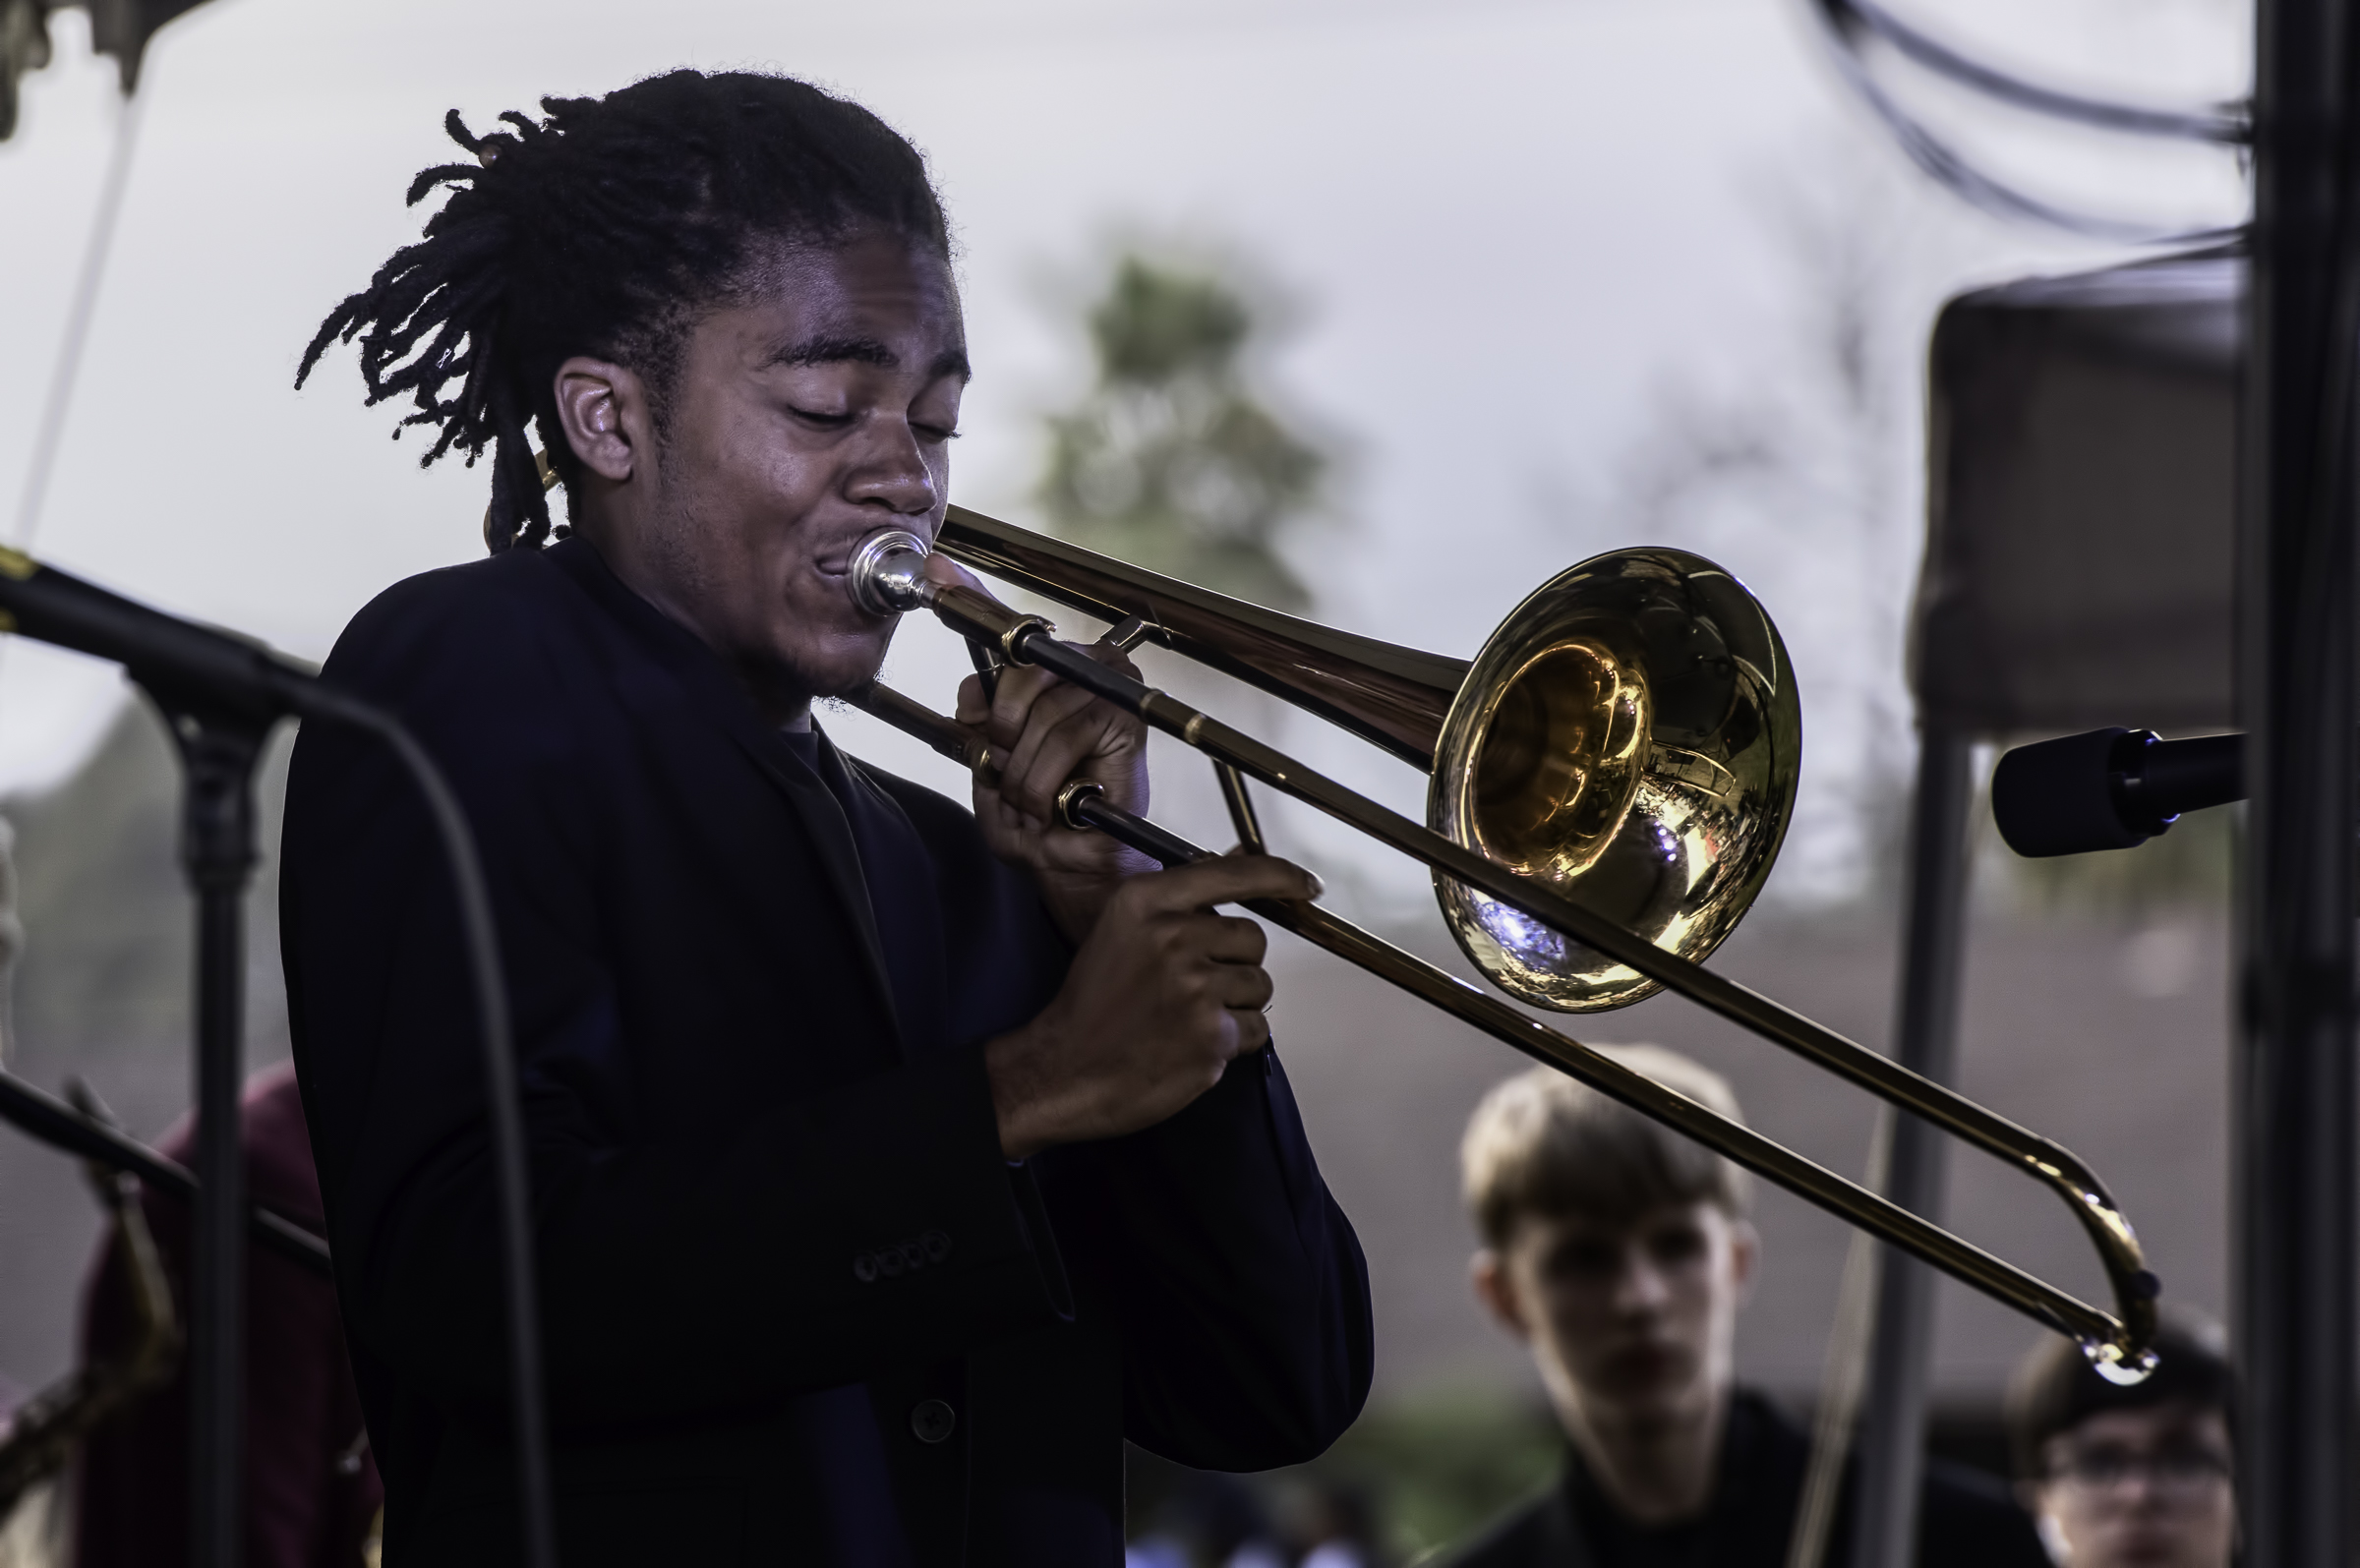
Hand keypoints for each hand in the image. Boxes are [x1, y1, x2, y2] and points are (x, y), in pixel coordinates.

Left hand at [939, 558, 1152, 941]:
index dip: (966, 593)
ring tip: (1038, 797)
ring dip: (1024, 771)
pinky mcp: (1127, 717)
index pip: (1004, 624)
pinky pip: (1064, 737)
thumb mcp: (988, 758)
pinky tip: (1062, 799)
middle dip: (1002, 738)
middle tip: (1014, 773)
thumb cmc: (1034, 810)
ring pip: (1037, 716)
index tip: (933, 567)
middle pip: (1016, 675)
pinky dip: (1048, 781)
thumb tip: (970, 685)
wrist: (1069, 861)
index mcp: (1045, 669)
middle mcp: (1082, 663)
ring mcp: (1109, 685)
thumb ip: (978, 718)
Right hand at [984, 854, 1319, 1157]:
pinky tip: (1191, 1044)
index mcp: (1147, 902)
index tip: (1305, 885)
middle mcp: (1173, 937)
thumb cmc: (1093, 1003)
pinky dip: (1233, 1041)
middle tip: (1191, 986)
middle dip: (1235, 964)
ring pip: (1258, 987)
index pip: (1234, 875)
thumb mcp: (1124, 929)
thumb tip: (1244, 857)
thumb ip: (1184, 897)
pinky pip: (1256, 1030)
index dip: (1280, 877)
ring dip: (1235, 1005)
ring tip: (1185, 1018)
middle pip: (1253, 940)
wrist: (1063, 1069)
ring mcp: (1195, 988)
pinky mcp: (1210, 1036)